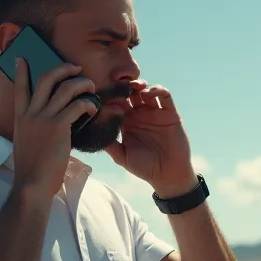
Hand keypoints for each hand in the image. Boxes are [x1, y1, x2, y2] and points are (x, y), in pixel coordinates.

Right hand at [11, 58, 97, 197]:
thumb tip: (52, 120)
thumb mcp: (27, 143)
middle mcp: (30, 114)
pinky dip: (88, 104)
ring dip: (82, 83)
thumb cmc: (33, 169)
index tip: (22, 58)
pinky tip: (93, 110)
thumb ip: (35, 128)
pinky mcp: (58, 127)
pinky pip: (77, 105)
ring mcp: (43, 119)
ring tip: (91, 87)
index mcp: (21, 118)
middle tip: (75, 67)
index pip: (19, 88)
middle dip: (62, 68)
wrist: (32, 184)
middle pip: (45, 78)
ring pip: (65, 88)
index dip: (21, 71)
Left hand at [105, 80, 196, 196]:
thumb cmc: (144, 168)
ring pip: (146, 91)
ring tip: (134, 86)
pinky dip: (157, 90)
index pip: (116, 104)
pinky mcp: (170, 113)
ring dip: (140, 85)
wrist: (168, 175)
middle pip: (130, 94)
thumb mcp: (122, 156)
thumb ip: (109, 144)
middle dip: (124, 87)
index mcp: (127, 123)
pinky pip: (165, 96)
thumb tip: (90, 132)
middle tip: (118, 85)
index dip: (110, 98)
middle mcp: (140, 115)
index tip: (103, 95)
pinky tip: (149, 93)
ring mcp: (155, 113)